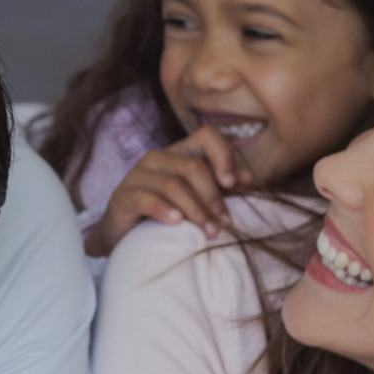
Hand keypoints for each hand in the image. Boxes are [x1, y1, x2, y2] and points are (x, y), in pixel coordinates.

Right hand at [84, 125, 251, 256]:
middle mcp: (158, 157)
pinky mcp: (122, 196)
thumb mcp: (199, 199)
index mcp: (180, 152)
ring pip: (173, 184)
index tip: (236, 184)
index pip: (207, 136)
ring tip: (209, 232)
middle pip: (193, 166)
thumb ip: (222, 187)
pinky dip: (164, 210)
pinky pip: (145, 198)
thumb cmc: (169, 216)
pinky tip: (176, 222)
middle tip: (225, 223)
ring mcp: (137, 175)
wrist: (127, 237)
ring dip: (196, 210)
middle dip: (214, 196)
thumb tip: (250, 181)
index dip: (225, 156)